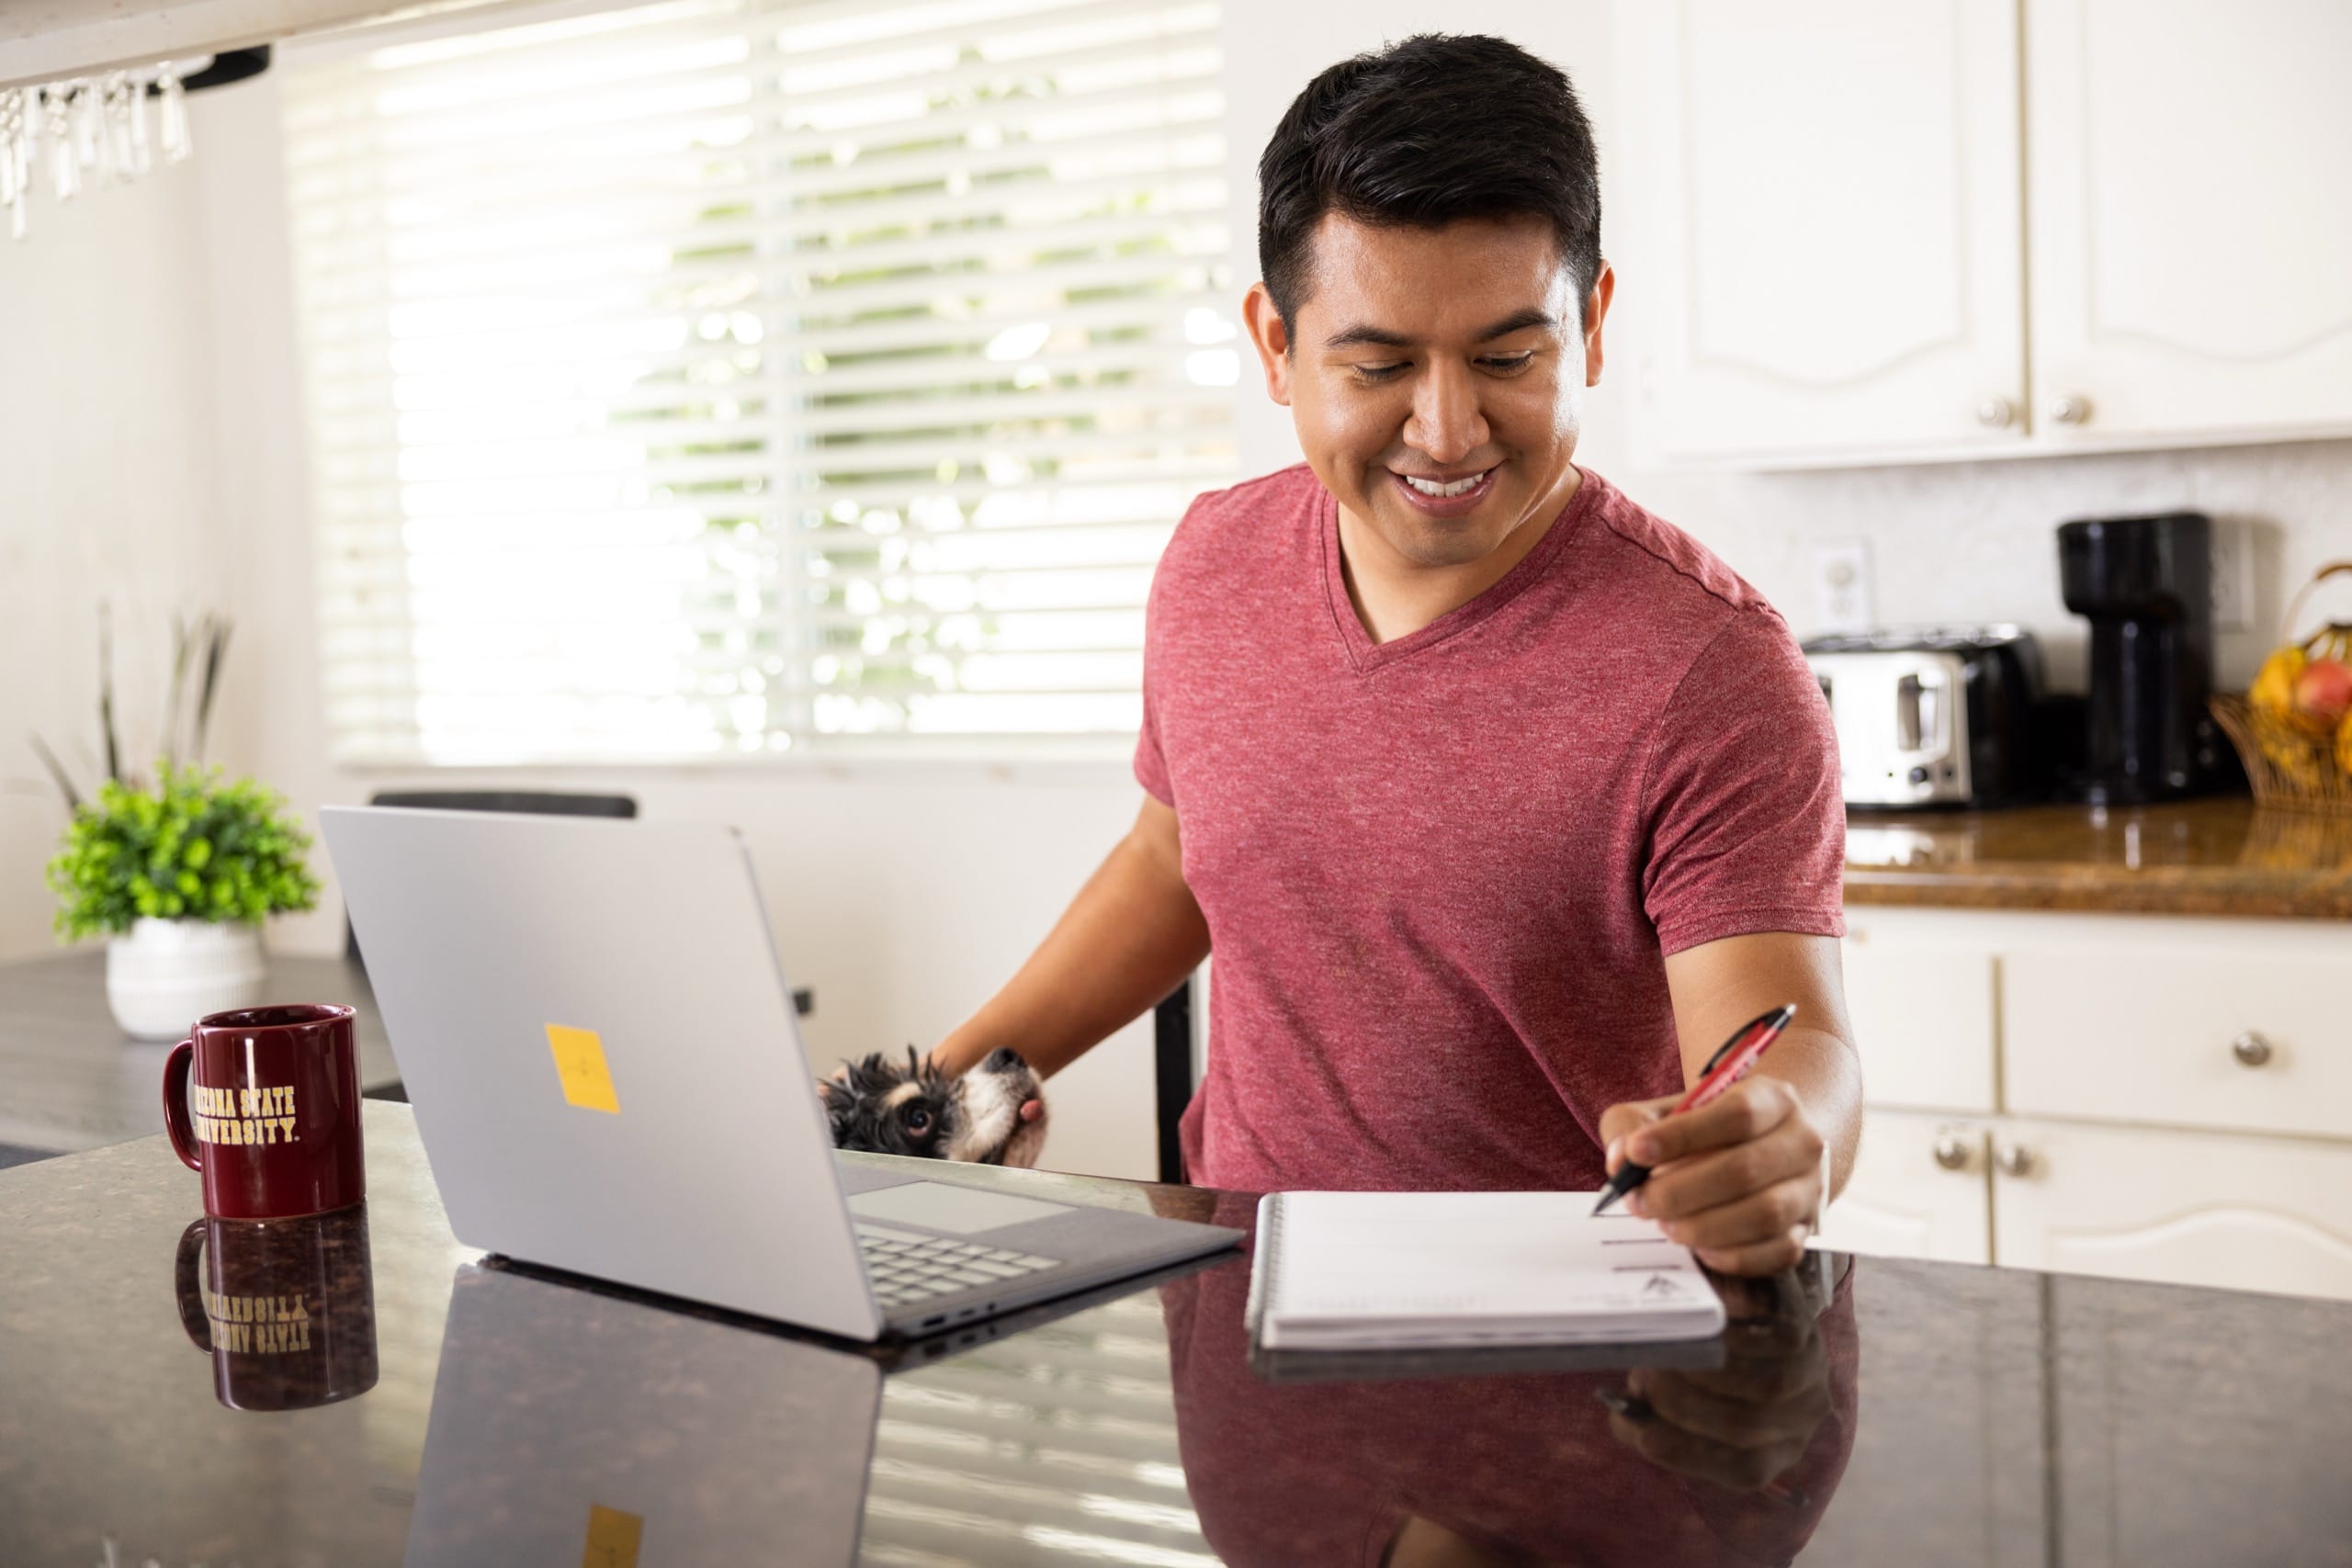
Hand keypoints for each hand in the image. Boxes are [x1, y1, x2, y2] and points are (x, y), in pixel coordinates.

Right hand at [1597, 1273, 1831, 1495]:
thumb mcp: (1680, 1390)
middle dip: (1683, 1406)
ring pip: (1766, 1388)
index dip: (1683, 1452)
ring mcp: (1810, 1375)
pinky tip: (1700, 1322)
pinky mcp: (1809, 1331)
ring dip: (1707, 1372)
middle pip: (1746, 1427)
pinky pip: (1780, 1340)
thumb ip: (1654, 1410)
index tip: (1630, 1424)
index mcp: (1774, 1450)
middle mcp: (1800, 1420)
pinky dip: (1736, 1335)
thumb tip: (1625, 1416)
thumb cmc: (1706, 1353)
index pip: (1742, 1470)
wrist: (1744, 1295)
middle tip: (1640, 1379)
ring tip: (1665, 1352)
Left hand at [1599, 1076, 1824, 1274]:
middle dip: (1680, 1191)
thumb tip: (1622, 1161)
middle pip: (1745, 1169)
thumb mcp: (1669, 1110)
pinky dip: (1732, 1255)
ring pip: (1763, 1215)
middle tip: (1639, 1201)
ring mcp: (1809, 1189)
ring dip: (1703, 1225)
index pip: (1737, 1115)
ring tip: (1664, 1223)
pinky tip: (1699, 1246)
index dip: (1683, 1135)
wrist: (1766, 1146)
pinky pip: (1777, 1252)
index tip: (1636, 1151)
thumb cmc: (1707, 1129)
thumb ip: (1633, 1125)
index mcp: (1774, 1099)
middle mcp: (1802, 1142)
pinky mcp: (1807, 1230)